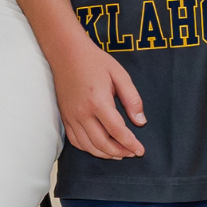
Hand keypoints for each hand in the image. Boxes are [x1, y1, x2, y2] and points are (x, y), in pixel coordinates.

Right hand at [52, 44, 145, 159]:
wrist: (67, 53)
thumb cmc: (95, 61)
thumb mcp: (120, 74)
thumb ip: (132, 99)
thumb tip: (140, 121)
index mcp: (98, 101)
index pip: (117, 131)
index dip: (130, 144)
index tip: (140, 151)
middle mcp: (82, 112)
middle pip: (102, 143)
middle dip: (119, 152)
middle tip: (132, 153)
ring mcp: (71, 116)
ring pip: (88, 145)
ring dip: (104, 153)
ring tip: (118, 154)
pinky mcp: (65, 117)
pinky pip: (75, 140)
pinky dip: (88, 148)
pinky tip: (99, 147)